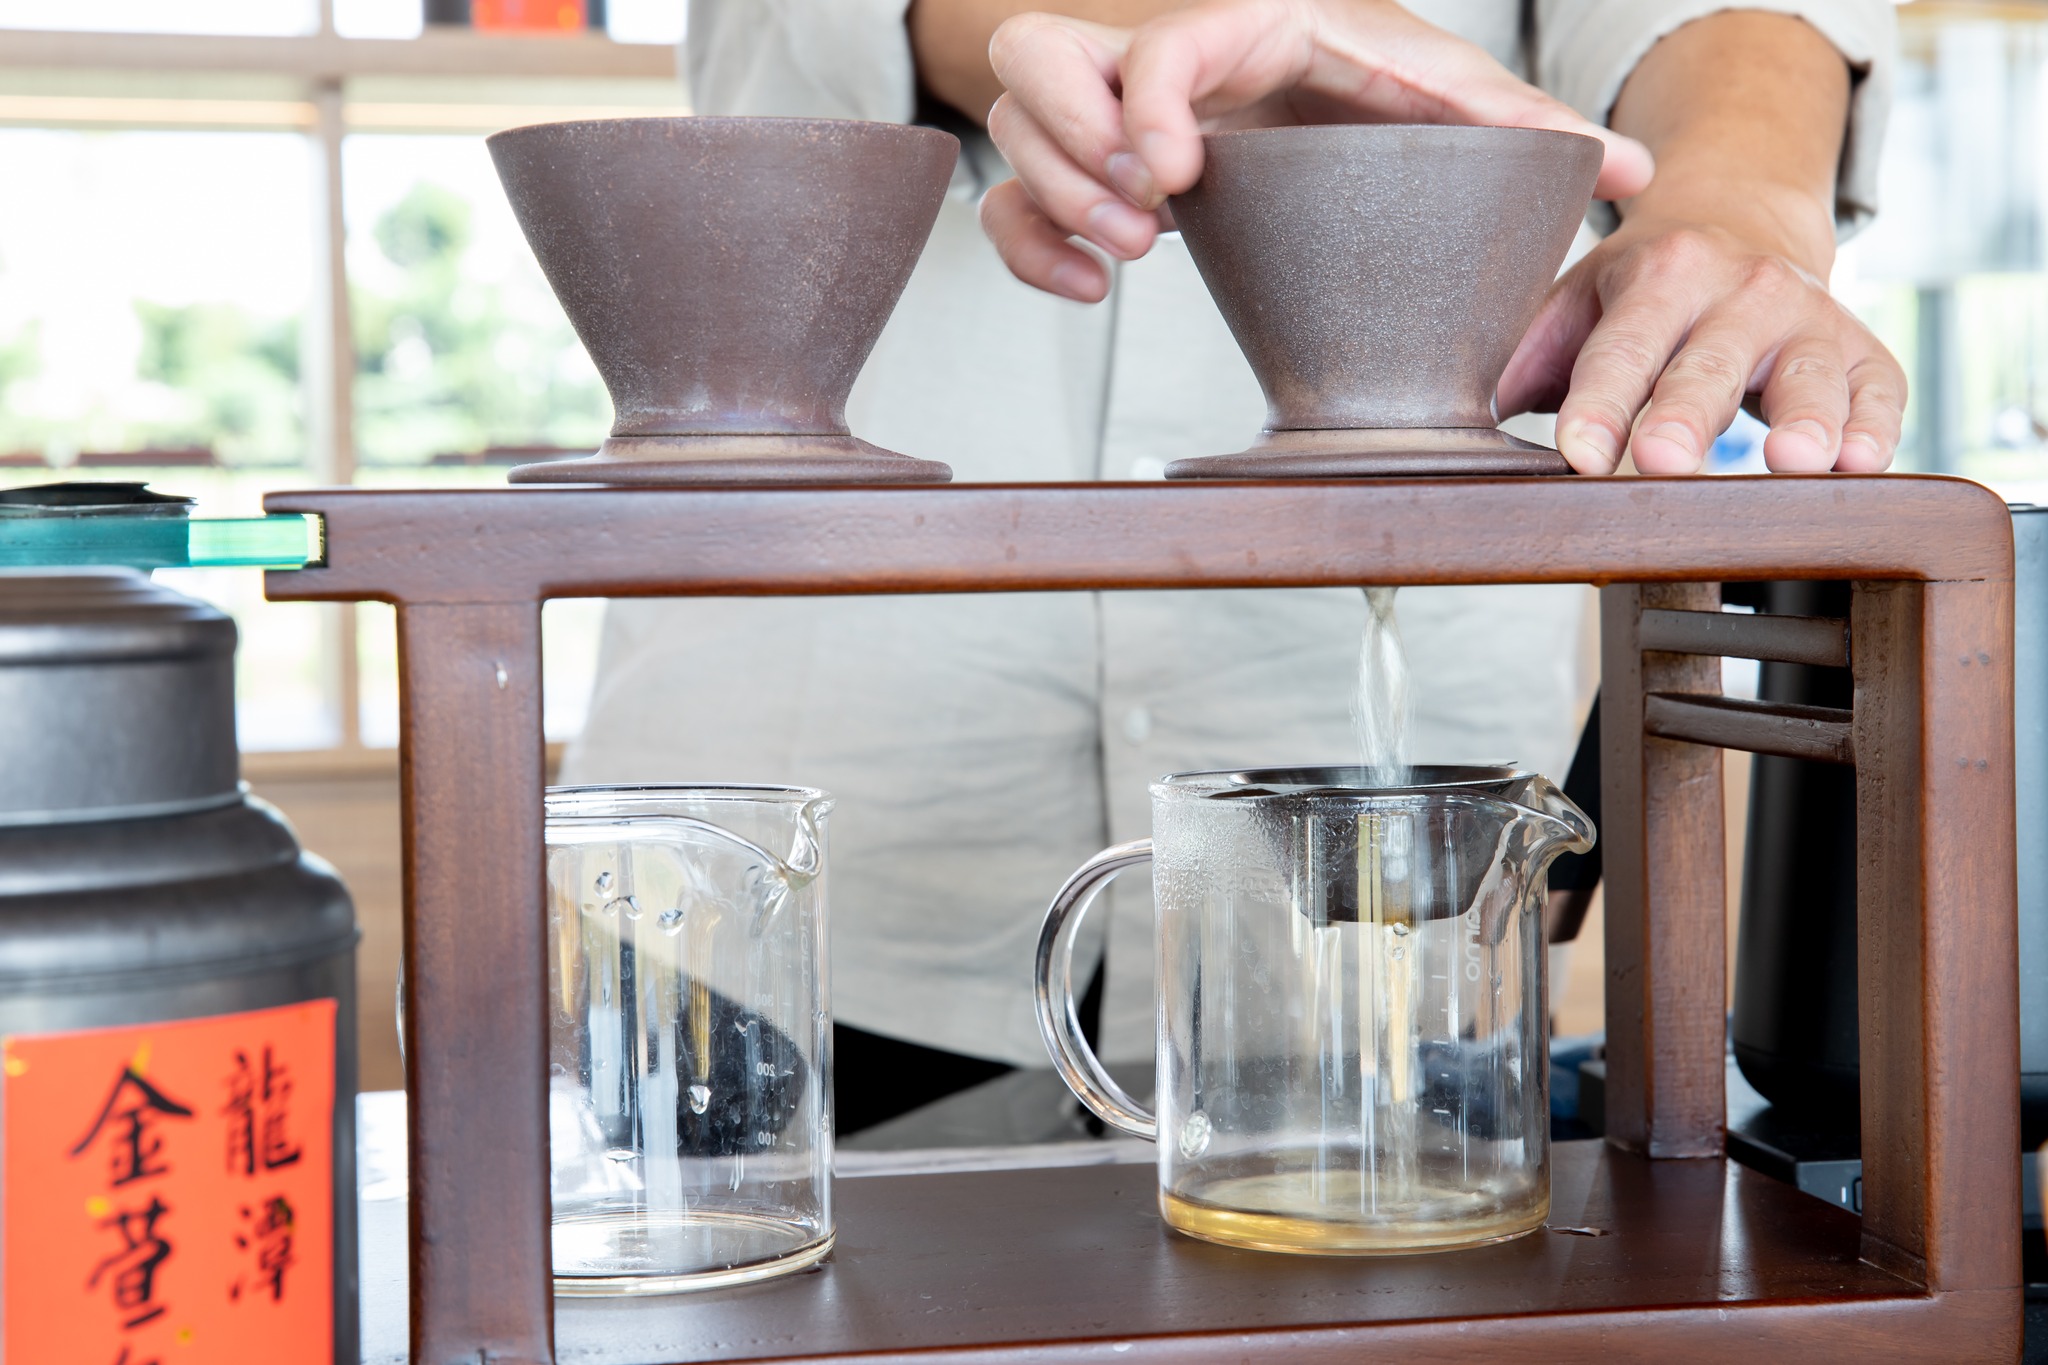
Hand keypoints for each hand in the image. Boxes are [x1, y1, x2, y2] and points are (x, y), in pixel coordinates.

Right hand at [979, 0, 1652, 301]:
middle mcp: (1162, 58)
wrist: (1325, 110)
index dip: (1148, 98)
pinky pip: (1013, 200)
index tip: (1174, 175)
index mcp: (1247, 26)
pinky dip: (1032, 246)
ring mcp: (1112, 115)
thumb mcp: (1446, 102)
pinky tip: (1087, 289)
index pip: (1161, 39)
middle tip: (1149, 222)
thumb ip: (1521, 128)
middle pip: (1042, 55)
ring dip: (1055, 198)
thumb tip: (1632, 171)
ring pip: (1014, 123)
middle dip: (1077, 148)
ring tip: (1127, 260)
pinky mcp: (1091, 177)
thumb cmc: (1378, 94)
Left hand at [1496, 211, 1903, 473]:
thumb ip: (1528, 356)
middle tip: (1662, 460)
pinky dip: (1876, 425)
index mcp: (1658, 273)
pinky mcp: (1862, 347)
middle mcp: (1738, 287)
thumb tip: (1468, 419)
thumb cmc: (1641, 291)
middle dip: (1684, 415)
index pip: (1621, 348)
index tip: (1579, 452)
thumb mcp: (1577, 301)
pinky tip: (1862, 465)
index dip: (1599, 403)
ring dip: (1802, 420)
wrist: (1742, 225)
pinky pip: (1879, 386)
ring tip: (1791, 462)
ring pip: (1805, 375)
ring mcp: (1806, 315)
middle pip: (1708, 365)